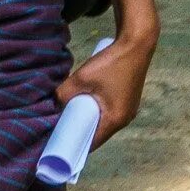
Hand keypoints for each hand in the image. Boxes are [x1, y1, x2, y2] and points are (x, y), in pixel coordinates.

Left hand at [57, 28, 155, 150]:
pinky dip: (94, 115)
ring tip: (66, 121)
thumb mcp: (80, 79)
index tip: (56, 146)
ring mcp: (128, 111)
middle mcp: (125, 119)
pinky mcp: (127, 102)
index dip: (74, 146)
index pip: (92, 142)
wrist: (136, 44)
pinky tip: (81, 109)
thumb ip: (63, 95)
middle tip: (57, 132)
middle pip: (97, 134)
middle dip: (78, 135)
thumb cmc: (110, 63)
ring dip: (86, 124)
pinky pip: (107, 114)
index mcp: (116, 119)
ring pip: (102, 124)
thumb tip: (52, 106)